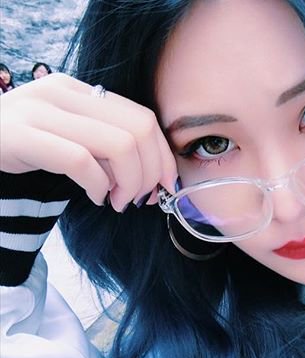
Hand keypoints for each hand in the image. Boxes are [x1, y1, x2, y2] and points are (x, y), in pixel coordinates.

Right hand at [0, 73, 176, 210]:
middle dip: (151, 173)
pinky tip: (96, 198)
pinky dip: (98, 187)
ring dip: (129, 184)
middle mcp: (63, 93)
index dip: (163, 157)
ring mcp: (40, 111)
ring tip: (117, 201)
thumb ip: (109, 146)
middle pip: (139, 131)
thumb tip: (156, 175)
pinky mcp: (21, 136)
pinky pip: (81, 162)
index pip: (144, 119)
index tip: (164, 186)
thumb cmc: (30, 150)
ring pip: (119, 145)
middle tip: (140, 199)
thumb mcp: (74, 139)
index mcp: (80, 92)